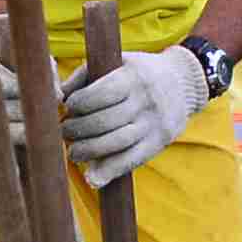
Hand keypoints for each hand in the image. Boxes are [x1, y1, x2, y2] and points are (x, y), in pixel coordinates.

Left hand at [61, 44, 207, 182]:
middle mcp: (146, 100)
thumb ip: (86, 76)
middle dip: (78, 129)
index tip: (68, 108)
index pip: (101, 94)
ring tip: (74, 153)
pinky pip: (132, 160)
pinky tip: (93, 179)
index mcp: (133, 76)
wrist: (183, 83)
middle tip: (65, 132)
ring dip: (89, 151)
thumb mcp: (117, 62)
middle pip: (106, 121)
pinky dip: (110, 172)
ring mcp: (154, 123)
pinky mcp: (159, 142)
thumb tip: (58, 97)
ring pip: (117, 142)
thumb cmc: (138, 74)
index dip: (78, 104)